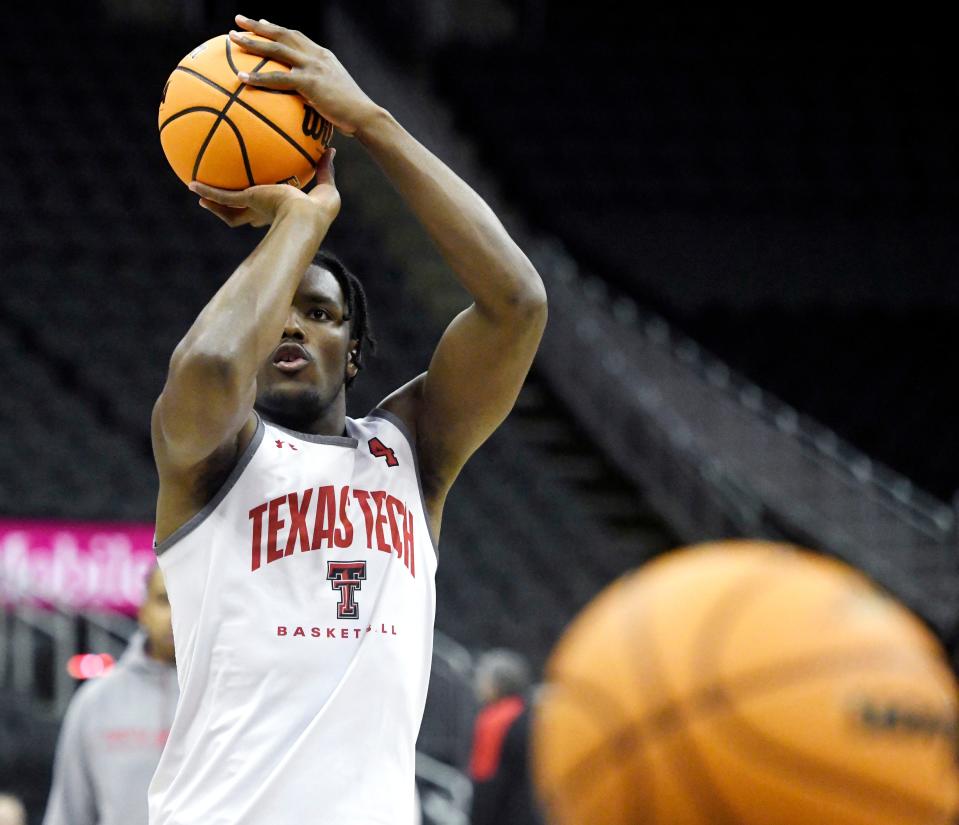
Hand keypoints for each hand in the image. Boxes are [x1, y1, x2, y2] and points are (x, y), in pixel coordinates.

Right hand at [190, 148, 340, 227]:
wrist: (306, 217)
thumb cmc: (320, 210)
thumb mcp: (326, 186)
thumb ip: (325, 169)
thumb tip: (331, 150)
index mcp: (281, 212)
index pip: (267, 212)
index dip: (261, 208)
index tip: (257, 198)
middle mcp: (264, 214)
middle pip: (242, 215)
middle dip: (231, 210)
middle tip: (221, 200)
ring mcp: (253, 209)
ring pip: (227, 211)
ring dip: (213, 203)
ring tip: (198, 193)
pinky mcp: (246, 202)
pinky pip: (221, 196)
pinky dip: (207, 191)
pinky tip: (193, 183)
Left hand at [230, 15, 380, 137]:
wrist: (364, 116)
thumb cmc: (351, 113)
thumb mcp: (335, 95)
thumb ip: (318, 93)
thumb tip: (306, 102)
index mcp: (323, 56)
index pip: (297, 36)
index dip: (277, 29)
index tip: (263, 23)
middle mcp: (316, 56)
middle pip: (283, 34)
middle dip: (259, 26)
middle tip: (239, 21)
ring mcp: (313, 67)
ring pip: (276, 49)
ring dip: (253, 42)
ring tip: (233, 39)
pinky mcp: (309, 82)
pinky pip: (278, 78)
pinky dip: (258, 77)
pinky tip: (242, 77)